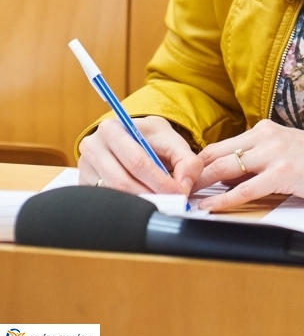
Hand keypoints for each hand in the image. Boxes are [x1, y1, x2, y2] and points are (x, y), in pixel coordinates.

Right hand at [78, 116, 196, 194]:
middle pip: (123, 181)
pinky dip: (128, 207)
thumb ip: (186, 161)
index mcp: (113, 128)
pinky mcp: (85, 184)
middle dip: (152, 196)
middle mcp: (93, 146)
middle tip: (172, 204)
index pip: (137, 161)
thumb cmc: (151, 138)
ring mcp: (85, 167)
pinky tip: (145, 205)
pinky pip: (106, 202)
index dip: (160, 181)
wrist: (131, 136)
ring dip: (141, 204)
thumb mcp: (172, 140)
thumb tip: (184, 187)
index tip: (179, 194)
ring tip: (162, 205)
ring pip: (114, 195)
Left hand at [184, 120, 303, 211]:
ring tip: (182, 197)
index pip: (221, 146)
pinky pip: (245, 188)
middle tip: (171, 188)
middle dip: (190, 172)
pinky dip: (223, 200)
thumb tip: (231, 178)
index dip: (197, 163)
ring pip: (225, 167)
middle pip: (216, 154)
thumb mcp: (289, 154)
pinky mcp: (284, 172)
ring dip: (200, 184)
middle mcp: (266, 136)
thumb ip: (261, 161)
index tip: (181, 178)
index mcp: (266, 130)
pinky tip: (210, 208)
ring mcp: (275, 152)